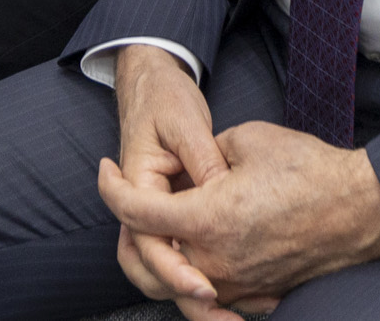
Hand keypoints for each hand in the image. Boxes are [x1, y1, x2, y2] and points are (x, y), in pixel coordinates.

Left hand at [100, 114, 379, 316]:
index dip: (110, 188)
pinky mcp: (257, 294)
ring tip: (158, 227)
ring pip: (174, 286)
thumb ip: (203, 154)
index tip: (104, 170)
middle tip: (129, 203)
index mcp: (207, 218)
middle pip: (145, 262)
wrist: (363, 209)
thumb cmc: (308, 169)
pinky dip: (192, 277)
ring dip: (158, 258)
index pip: (136, 212)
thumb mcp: (245, 138)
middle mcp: (215, 261)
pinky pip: (209, 295)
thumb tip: (188, 167)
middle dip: (129, 233)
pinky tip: (195, 251)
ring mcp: (237, 284)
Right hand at [109, 46, 231, 314]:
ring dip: (192, 295)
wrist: (150, 83)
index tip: (204, 287)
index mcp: (140, 181)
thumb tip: (224, 194)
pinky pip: (183, 255)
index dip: (174, 267)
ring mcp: (158, 213)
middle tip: (216, 305)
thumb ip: (204, 161)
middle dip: (182, 291)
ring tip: (229, 315)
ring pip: (164, 268)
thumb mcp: (186, 122)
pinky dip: (206, 278)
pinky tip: (240, 292)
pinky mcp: (175, 216)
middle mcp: (145, 204)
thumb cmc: (165, 97)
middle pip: (150, 264)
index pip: (147, 234)